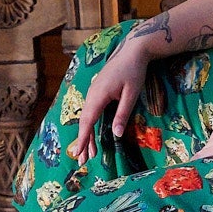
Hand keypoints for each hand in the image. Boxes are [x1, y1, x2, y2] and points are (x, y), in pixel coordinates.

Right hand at [73, 38, 151, 160]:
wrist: (133, 50)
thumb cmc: (134, 71)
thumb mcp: (131, 94)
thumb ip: (122, 114)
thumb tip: (116, 135)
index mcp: (98, 96)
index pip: (87, 122)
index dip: (83, 139)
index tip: (79, 154)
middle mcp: (92, 94)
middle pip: (84, 121)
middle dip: (83, 142)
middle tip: (82, 161)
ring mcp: (93, 91)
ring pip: (87, 116)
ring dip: (86, 134)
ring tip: (89, 152)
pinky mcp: (98, 90)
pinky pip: (91, 110)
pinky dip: (90, 124)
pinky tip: (92, 133)